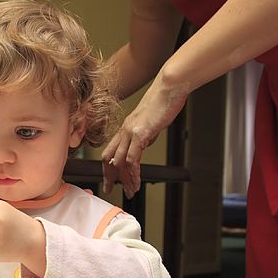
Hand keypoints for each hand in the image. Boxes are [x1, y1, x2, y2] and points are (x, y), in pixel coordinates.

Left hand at [101, 77, 187, 197]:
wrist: (170, 87)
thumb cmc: (164, 101)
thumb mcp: (151, 122)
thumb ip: (145, 134)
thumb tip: (144, 144)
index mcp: (126, 128)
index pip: (110, 151)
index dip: (107, 167)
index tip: (109, 179)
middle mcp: (124, 130)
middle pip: (109, 158)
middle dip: (109, 176)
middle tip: (110, 189)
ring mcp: (130, 132)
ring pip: (120, 161)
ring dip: (125, 179)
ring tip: (130, 191)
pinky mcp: (140, 134)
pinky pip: (132, 159)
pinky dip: (134, 173)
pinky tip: (137, 181)